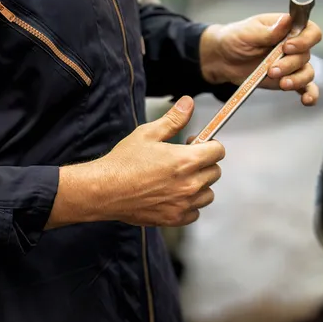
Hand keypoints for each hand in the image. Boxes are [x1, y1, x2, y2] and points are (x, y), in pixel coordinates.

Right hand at [50, 97, 224, 227]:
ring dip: (200, 185)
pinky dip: (189, 205)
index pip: (218, 151)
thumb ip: (174, 119)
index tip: (196, 144)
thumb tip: (188, 103)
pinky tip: (174, 196)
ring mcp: (183, 204)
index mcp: (186, 161)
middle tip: (185, 160)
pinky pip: (195, 212)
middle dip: (204, 164)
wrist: (104, 190)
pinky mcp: (174, 219)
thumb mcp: (148, 133)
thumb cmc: (124, 162)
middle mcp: (189, 184)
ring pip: (208, 194)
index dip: (209, 145)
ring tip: (180, 179)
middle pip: (215, 172)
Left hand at [199, 14, 322, 105]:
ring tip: (282, 84)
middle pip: (306, 55)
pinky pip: (306, 88)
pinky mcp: (288, 79)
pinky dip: (310, 94)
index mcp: (287, 28)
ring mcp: (292, 64)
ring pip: (307, 73)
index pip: (310, 31)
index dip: (305, 40)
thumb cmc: (235, 39)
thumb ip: (268, 30)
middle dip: (290, 64)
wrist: (223, 59)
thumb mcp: (247, 32)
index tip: (287, 47)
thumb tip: (286, 21)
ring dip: (297, 80)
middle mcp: (294, 46)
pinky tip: (306, 100)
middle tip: (272, 69)